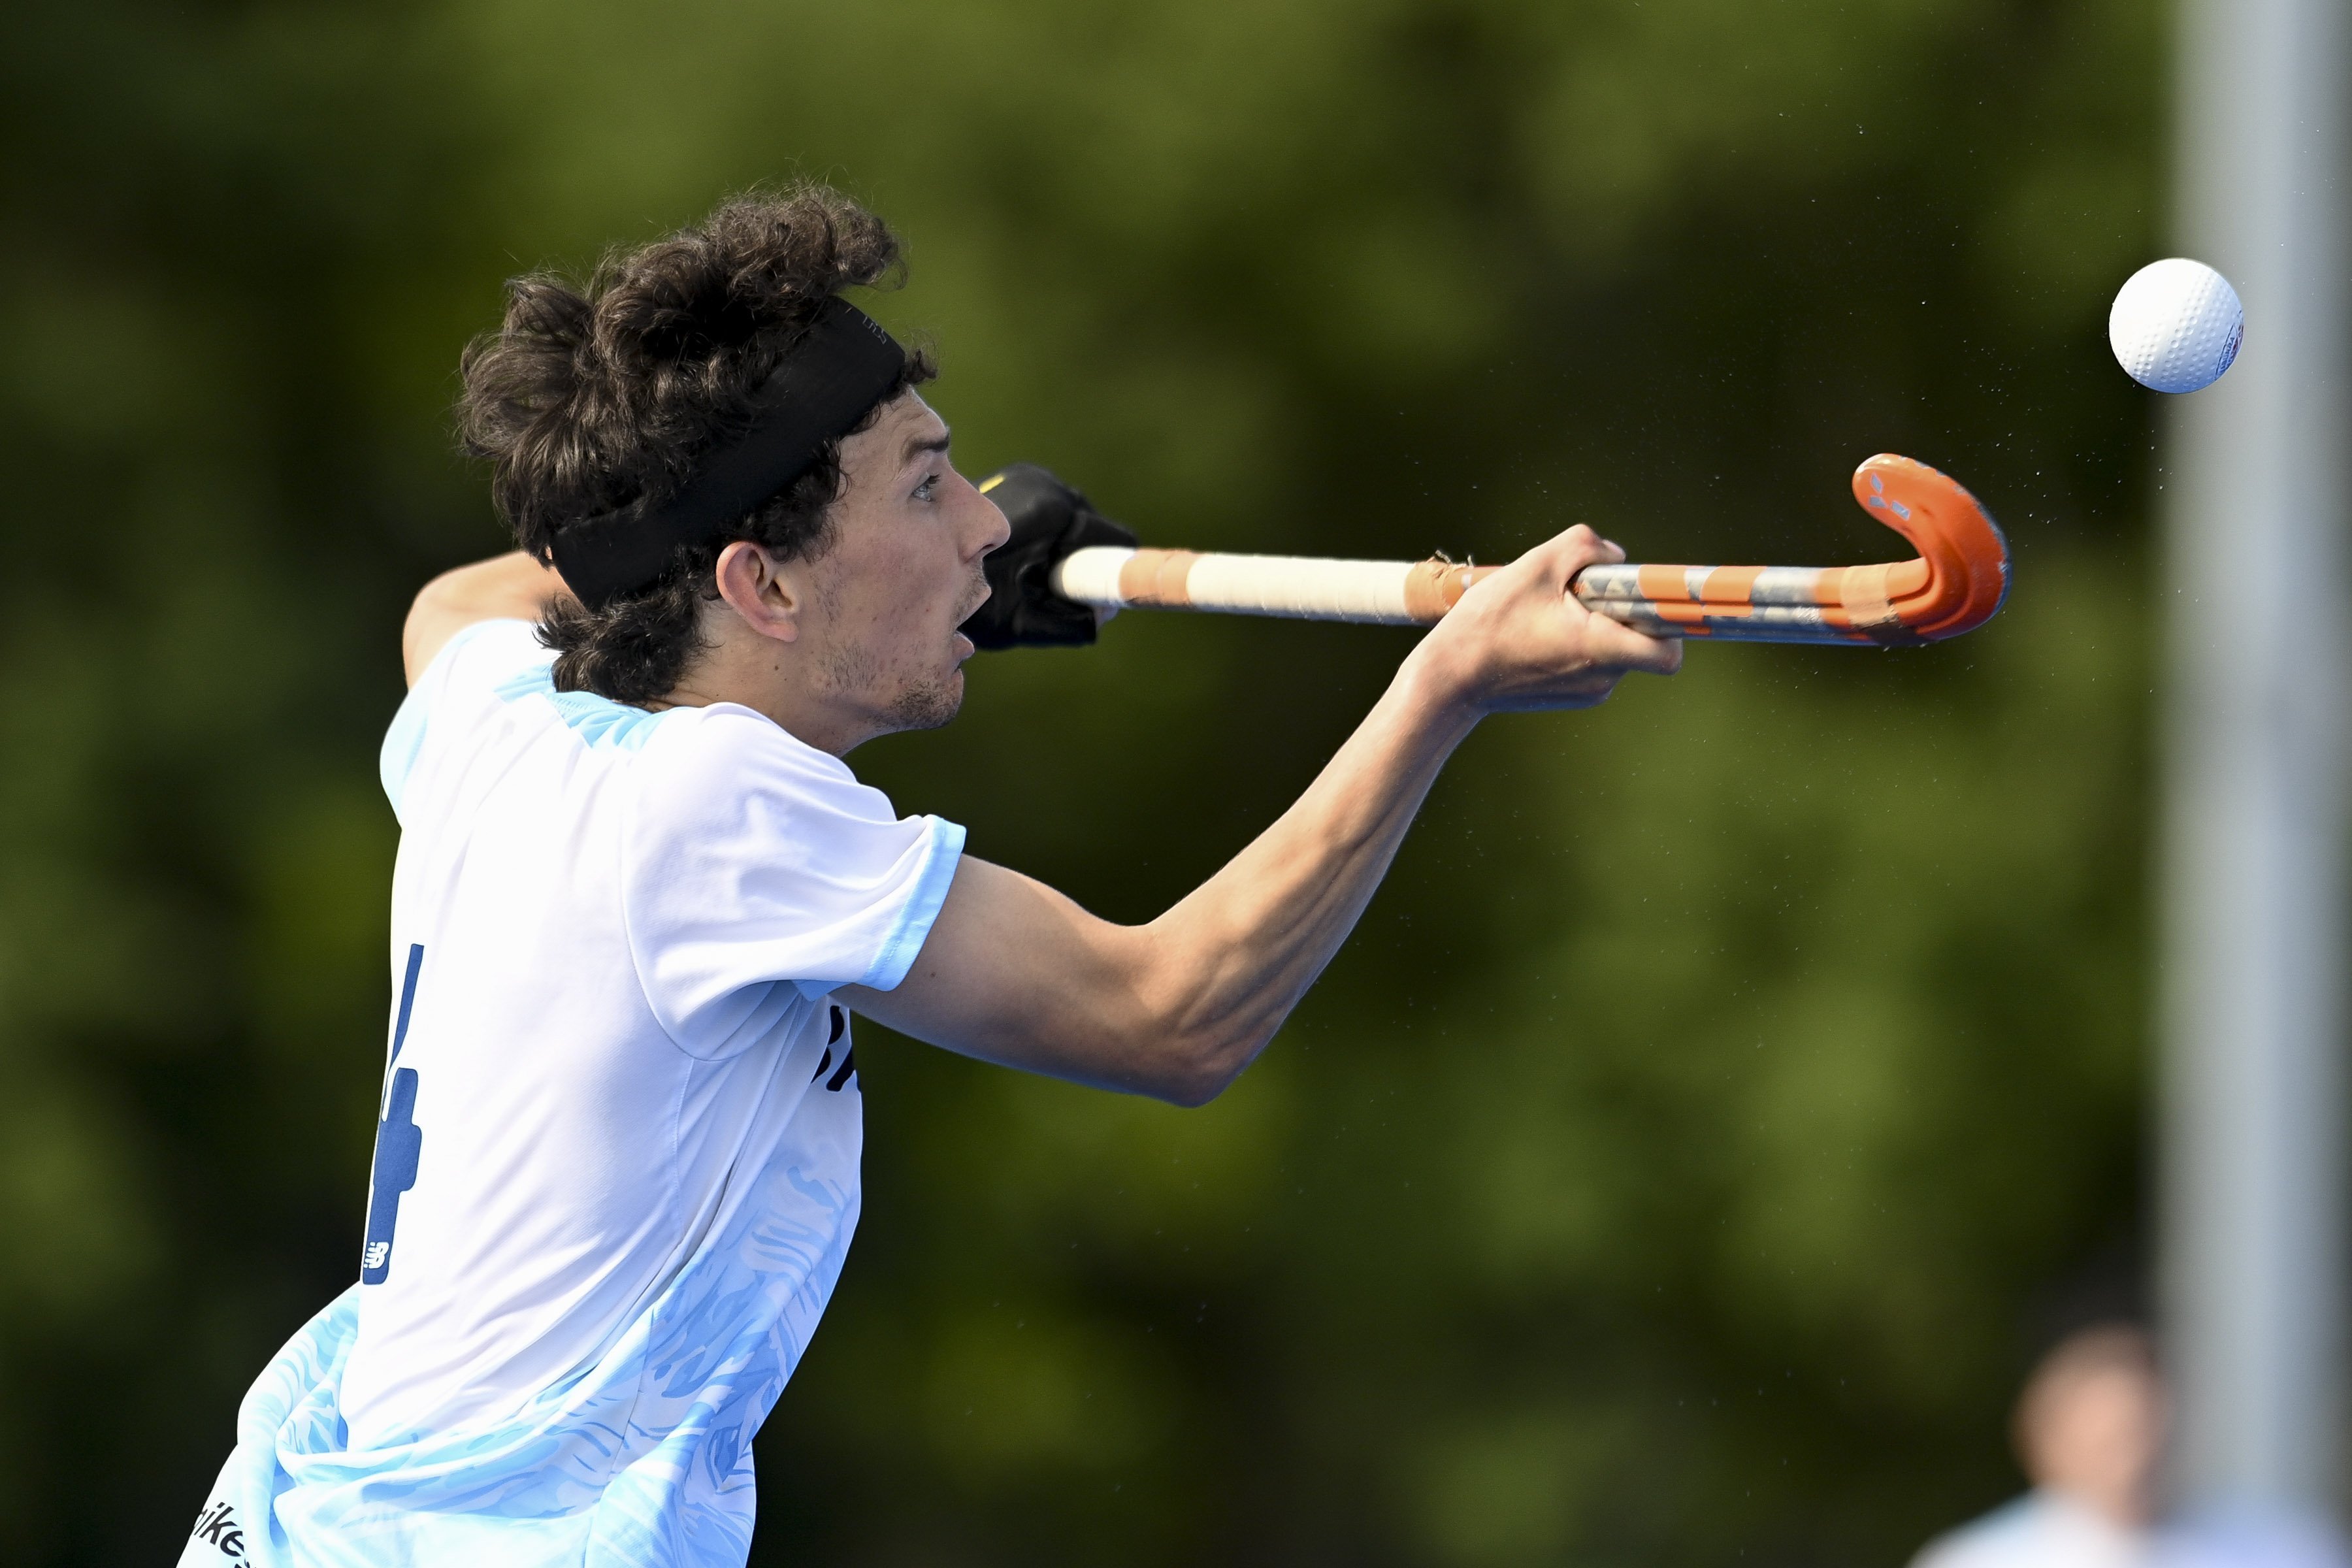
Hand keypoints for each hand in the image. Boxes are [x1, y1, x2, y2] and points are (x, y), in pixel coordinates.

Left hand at [961, 463, 1139, 648]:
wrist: (910, 561)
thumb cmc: (961, 596)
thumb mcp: (1020, 620)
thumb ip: (1071, 622)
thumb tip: (1106, 614)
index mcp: (1051, 511)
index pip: (1112, 539)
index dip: (1112, 571)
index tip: (1098, 597)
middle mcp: (1044, 485)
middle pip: (1092, 528)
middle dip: (1079, 561)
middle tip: (1046, 592)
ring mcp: (1029, 478)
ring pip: (1071, 520)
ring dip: (1060, 549)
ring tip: (1026, 575)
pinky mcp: (1017, 480)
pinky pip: (1050, 512)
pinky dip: (1043, 536)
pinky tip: (1016, 556)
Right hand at [1411, 525, 1681, 714]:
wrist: (1450, 679)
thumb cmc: (1489, 623)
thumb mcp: (1537, 564)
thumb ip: (1586, 546)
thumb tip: (1615, 556)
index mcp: (1601, 648)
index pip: (1671, 651)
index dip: (1672, 622)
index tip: (1655, 598)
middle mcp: (1603, 678)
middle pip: (1641, 638)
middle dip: (1621, 611)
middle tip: (1581, 593)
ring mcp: (1588, 693)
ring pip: (1616, 648)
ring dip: (1596, 624)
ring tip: (1549, 613)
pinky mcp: (1571, 697)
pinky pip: (1594, 662)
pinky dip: (1579, 642)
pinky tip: (1540, 633)